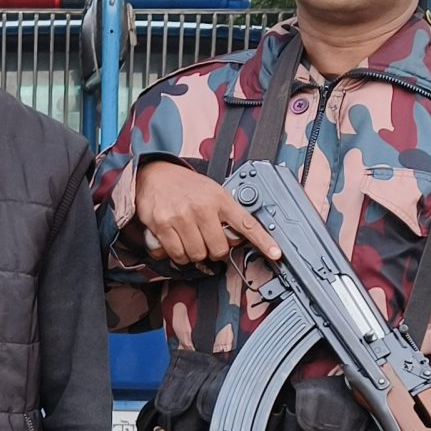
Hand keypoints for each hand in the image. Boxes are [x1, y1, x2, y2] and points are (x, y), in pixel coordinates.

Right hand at [133, 157, 282, 267]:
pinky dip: (177, 254)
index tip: (276, 254)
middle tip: (206, 240)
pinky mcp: (163, 226)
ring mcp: (182, 217)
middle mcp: (202, 207)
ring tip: (189, 238)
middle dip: (213, 251)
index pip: (246, 223)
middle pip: (218, 249)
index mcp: (219, 199)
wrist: (154, 175)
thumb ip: (224, 214)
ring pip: (196, 255)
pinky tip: (176, 242)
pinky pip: (176, 255)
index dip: (263, 241)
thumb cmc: (184, 186)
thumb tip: (236, 240)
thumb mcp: (211, 192)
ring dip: (194, 254)